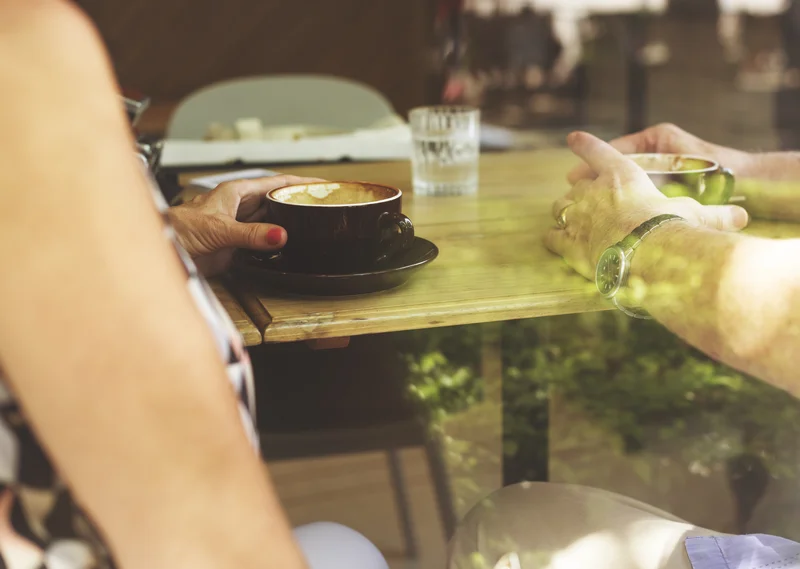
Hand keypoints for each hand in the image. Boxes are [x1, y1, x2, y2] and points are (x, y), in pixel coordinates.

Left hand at [168, 174, 322, 275]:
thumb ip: (251, 234)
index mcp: (236, 192)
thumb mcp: (220, 229)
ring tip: (312, 224)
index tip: (322, 184)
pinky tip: (287, 248)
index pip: (277, 182)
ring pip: (271, 221)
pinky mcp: (236, 246)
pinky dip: (275, 245)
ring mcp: (239, 226)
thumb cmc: (178, 228)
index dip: (301, 182)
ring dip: (288, 224)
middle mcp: (240, 207)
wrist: (162, 250)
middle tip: (323, 206)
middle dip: (298, 202)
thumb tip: (279, 235)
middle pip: (277, 201)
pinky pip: (262, 243)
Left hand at [546, 132, 749, 279]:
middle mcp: (593, 191)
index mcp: (621, 175)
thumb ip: (715, 214)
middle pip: (578, 186)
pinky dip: (554, 239)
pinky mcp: (567, 243)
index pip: (598, 150)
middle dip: (579, 192)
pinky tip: (557, 243)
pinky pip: (552, 237)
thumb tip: (741, 217)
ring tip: (571, 221)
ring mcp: (576, 216)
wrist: (648, 254)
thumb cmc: (673, 227)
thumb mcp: (698, 215)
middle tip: (584, 201)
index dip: (585, 144)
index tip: (573, 138)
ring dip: (565, 213)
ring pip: (561, 208)